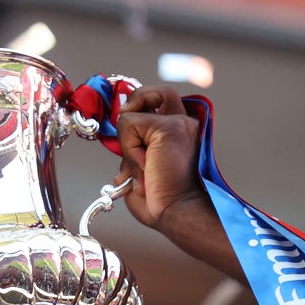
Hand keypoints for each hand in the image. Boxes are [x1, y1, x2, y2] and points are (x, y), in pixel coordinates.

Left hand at [113, 85, 210, 232]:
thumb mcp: (140, 172)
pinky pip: (130, 123)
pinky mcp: (169, 128)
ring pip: (139, 103)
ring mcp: (178, 123)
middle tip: (125, 129)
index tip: (127, 137)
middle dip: (134, 103)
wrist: (177, 213)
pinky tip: (142, 165)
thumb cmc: (163, 202)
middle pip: (159, 91)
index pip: (158, 106)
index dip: (138, 112)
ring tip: (139, 162)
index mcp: (179, 135)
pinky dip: (128, 146)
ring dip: (128, 134)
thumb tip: (120, 150)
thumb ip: (132, 154)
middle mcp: (184, 124)